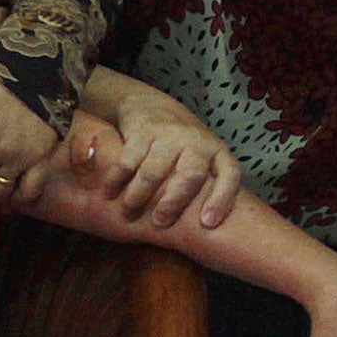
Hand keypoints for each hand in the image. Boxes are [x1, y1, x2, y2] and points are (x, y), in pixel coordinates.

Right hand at [109, 96, 242, 228]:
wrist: (152, 106)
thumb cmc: (181, 146)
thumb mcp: (201, 159)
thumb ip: (205, 185)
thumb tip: (204, 230)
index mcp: (217, 152)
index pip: (228, 175)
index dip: (220, 200)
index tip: (207, 223)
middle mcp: (196, 141)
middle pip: (189, 175)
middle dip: (173, 202)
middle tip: (159, 223)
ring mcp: (170, 134)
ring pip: (154, 171)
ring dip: (139, 195)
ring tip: (128, 212)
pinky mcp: (143, 130)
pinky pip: (128, 160)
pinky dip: (116, 179)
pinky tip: (108, 193)